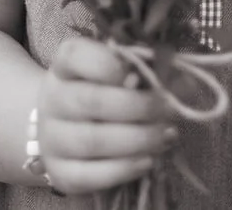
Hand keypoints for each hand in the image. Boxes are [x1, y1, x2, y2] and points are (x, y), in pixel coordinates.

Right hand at [34, 37, 177, 194]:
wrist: (69, 128)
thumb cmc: (106, 90)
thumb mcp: (122, 70)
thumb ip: (146, 69)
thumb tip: (181, 83)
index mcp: (66, 65)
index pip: (75, 56)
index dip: (108, 63)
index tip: (139, 72)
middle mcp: (52, 99)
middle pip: (92, 101)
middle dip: (140, 106)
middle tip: (172, 109)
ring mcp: (51, 138)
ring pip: (92, 140)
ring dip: (138, 138)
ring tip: (167, 135)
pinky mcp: (59, 172)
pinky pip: (87, 175)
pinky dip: (123, 169)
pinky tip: (148, 160)